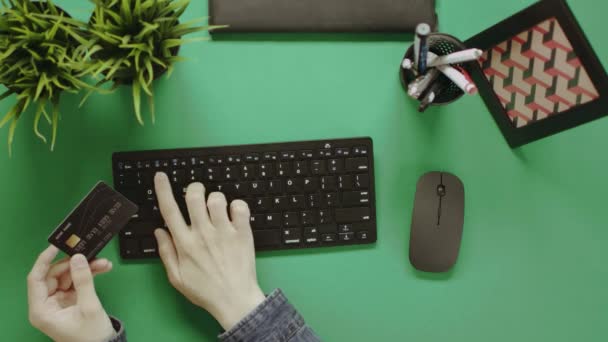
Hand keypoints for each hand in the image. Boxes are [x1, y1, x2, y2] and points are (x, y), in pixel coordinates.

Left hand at [27, 246, 115, 341]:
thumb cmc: (90, 335)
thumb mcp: (88, 306)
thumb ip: (83, 280)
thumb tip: (78, 258)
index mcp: (42, 310)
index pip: (36, 279)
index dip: (44, 261)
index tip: (56, 247)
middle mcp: (47, 304)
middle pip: (54, 275)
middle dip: (73, 264)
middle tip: (89, 255)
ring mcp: (58, 302)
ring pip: (67, 276)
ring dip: (85, 268)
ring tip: (102, 263)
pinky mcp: (70, 300)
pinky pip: (76, 282)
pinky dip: (88, 274)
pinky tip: (101, 268)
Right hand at [153, 172, 264, 330]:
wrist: (235, 300)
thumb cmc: (205, 291)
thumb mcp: (177, 277)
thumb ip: (166, 252)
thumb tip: (158, 230)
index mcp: (184, 244)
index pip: (169, 210)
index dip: (163, 189)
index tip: (161, 176)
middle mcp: (203, 234)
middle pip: (194, 196)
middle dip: (193, 188)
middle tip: (197, 193)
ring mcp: (224, 232)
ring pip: (217, 198)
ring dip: (215, 198)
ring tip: (217, 208)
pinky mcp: (242, 233)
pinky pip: (240, 207)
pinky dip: (237, 205)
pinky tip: (234, 213)